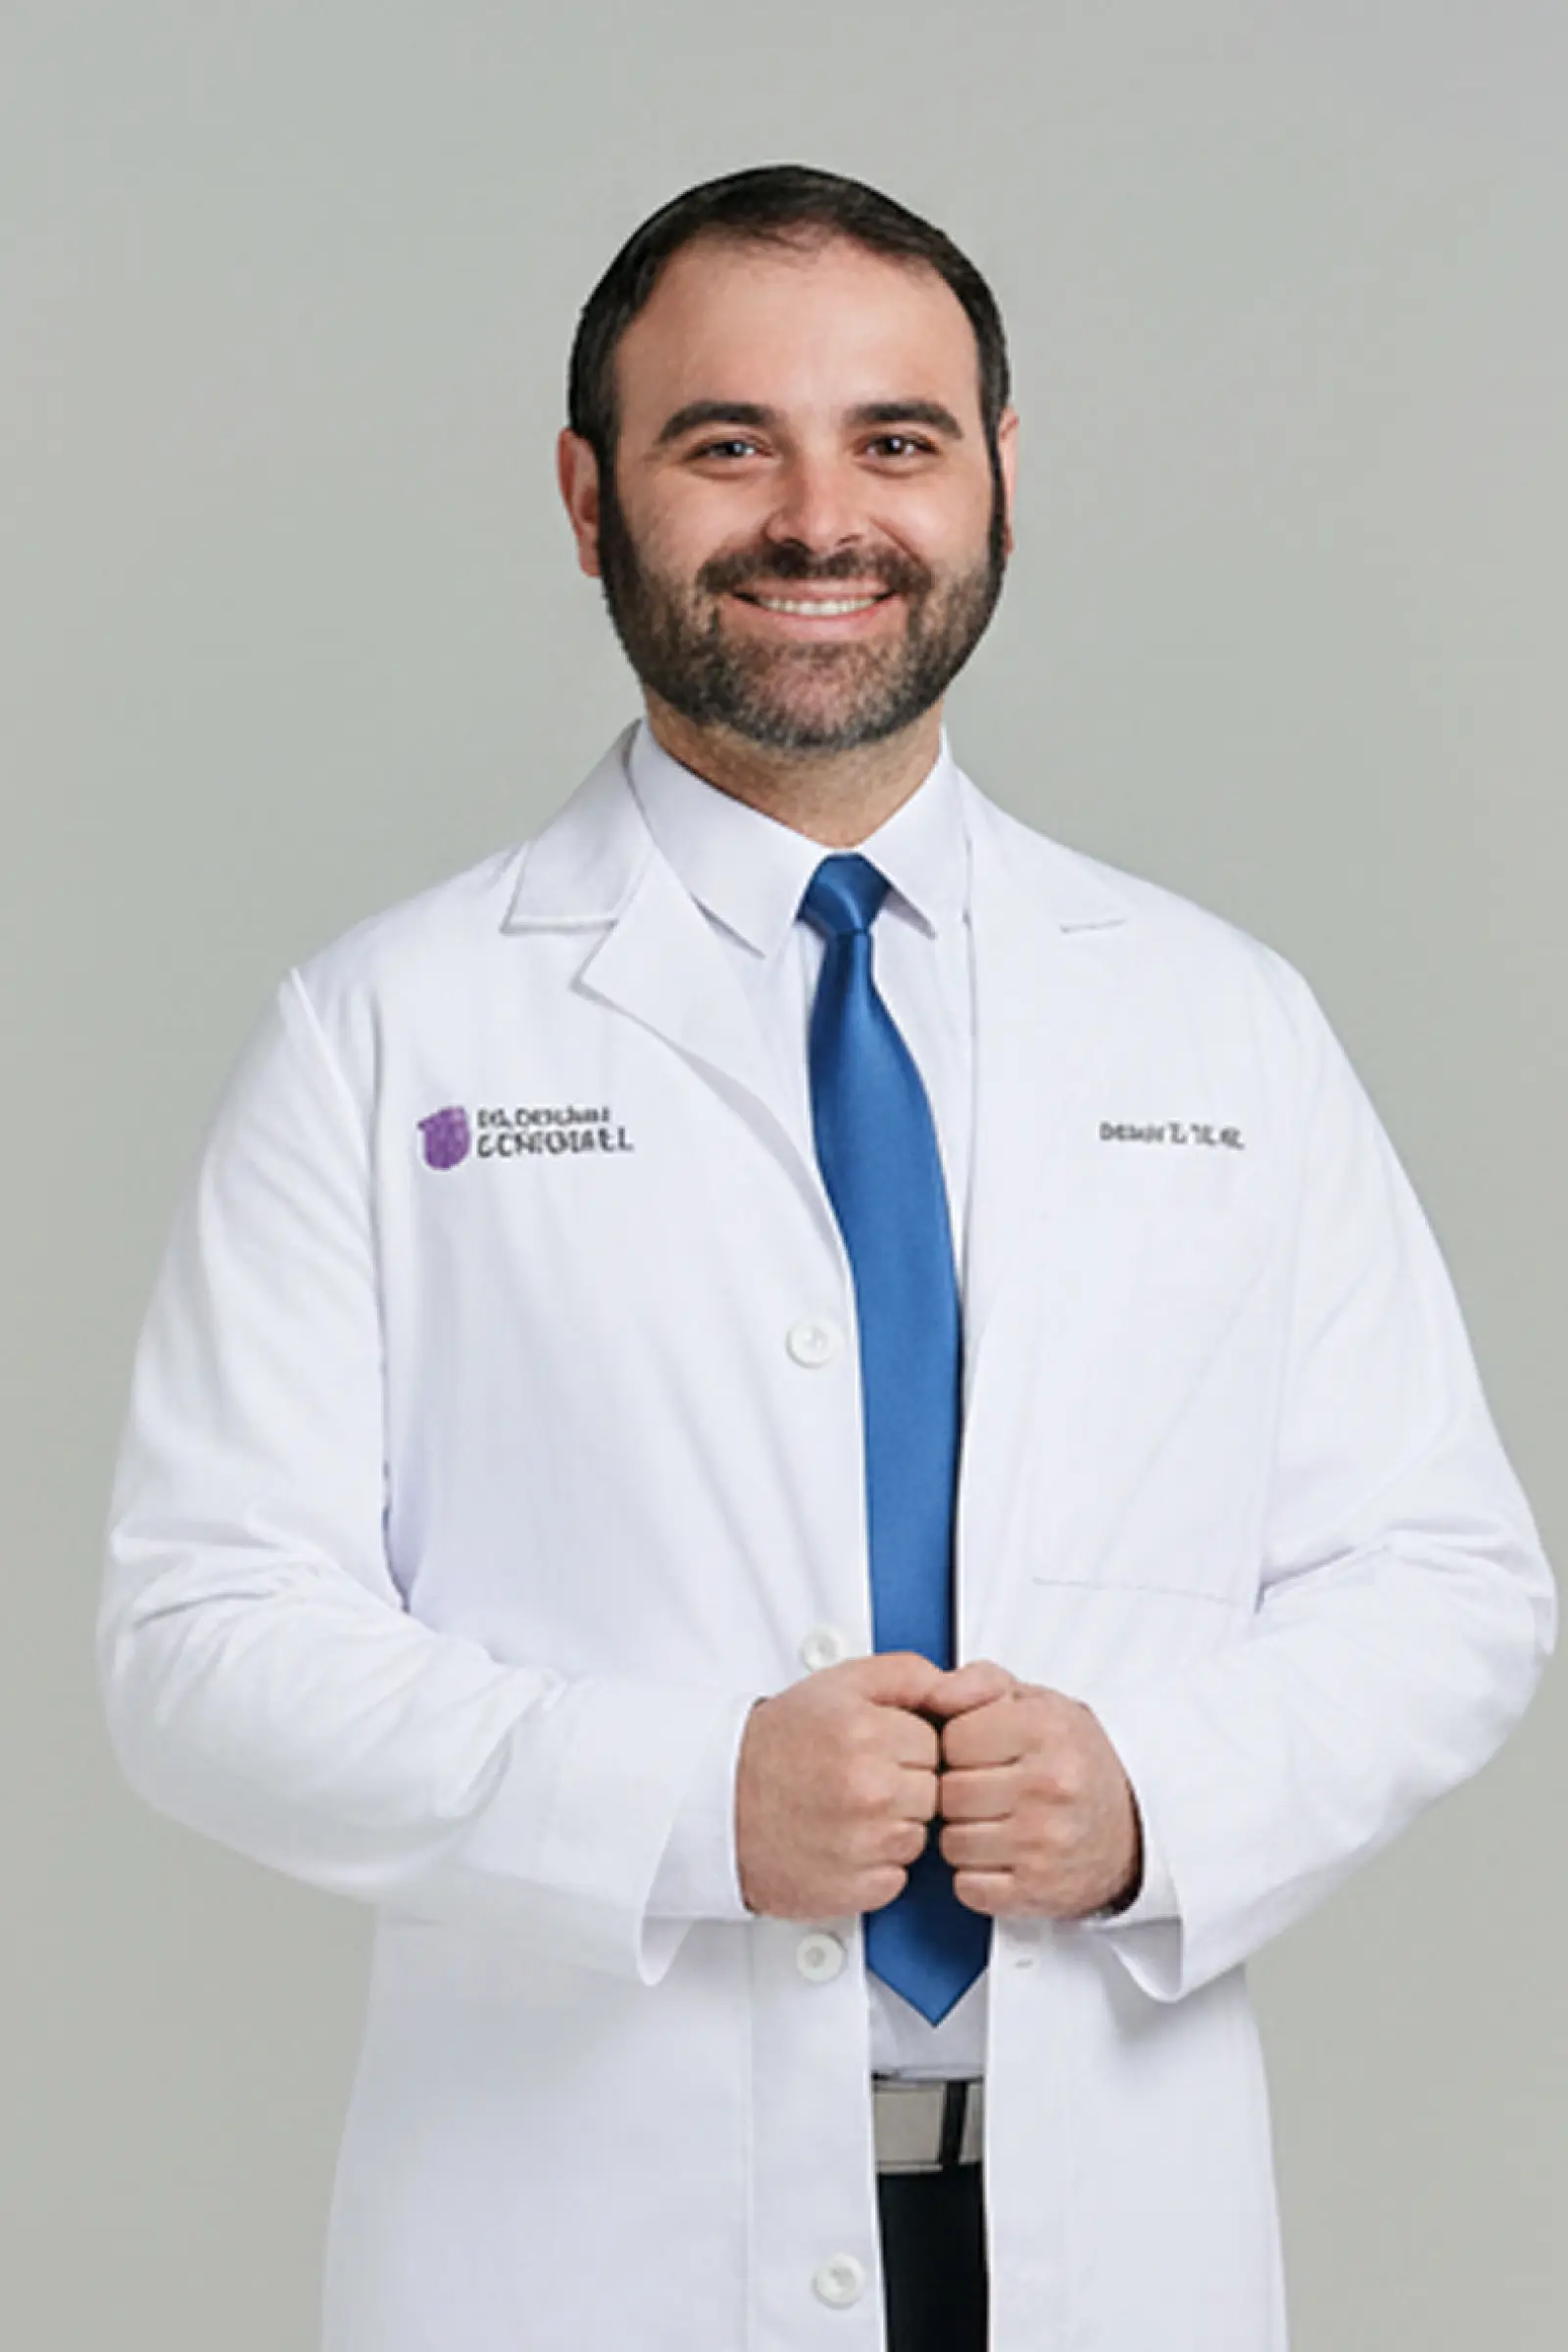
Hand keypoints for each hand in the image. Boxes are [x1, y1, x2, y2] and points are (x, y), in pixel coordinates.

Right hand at [736, 1652, 943, 1917]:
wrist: (719, 1802)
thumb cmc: (777, 1744)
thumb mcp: (838, 1683)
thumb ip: (906, 1673)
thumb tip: (956, 1687)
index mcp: (867, 1734)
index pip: (936, 1745)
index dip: (907, 1747)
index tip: (875, 1749)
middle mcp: (869, 1790)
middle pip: (932, 1793)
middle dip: (903, 1787)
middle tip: (856, 1780)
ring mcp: (862, 1844)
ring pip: (917, 1838)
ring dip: (890, 1828)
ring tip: (844, 1811)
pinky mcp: (852, 1888)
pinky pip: (895, 1879)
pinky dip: (874, 1868)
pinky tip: (840, 1844)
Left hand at [930, 1662, 1142, 1918]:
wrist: (1134, 1830)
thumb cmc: (1072, 1760)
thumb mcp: (1038, 1704)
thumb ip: (981, 1683)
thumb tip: (934, 1694)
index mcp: (1046, 1729)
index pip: (953, 1739)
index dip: (957, 1746)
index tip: (980, 1752)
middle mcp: (1048, 1785)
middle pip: (948, 1793)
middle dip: (957, 1792)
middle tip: (986, 1790)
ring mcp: (1044, 1843)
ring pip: (952, 1843)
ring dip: (963, 1836)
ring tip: (994, 1823)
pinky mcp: (1038, 1892)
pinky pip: (967, 1888)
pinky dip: (975, 1877)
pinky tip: (1001, 1857)